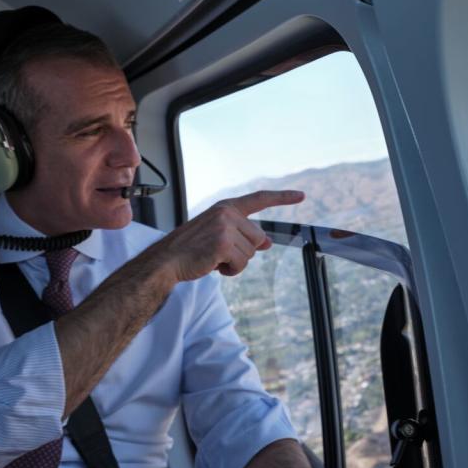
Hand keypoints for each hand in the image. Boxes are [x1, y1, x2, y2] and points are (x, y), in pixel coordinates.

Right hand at [147, 189, 303, 281]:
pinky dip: (230, 271)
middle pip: (257, 238)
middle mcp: (227, 213)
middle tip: (217, 253)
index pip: (259, 199)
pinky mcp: (223, 243)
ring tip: (212, 258)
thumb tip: (268, 243)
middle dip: (242, 252)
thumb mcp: (220, 237)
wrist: (166, 261)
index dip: (282, 198)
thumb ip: (243, 236)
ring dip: (235, 263)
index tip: (301, 196)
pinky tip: (212, 265)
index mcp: (226, 208)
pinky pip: (241, 264)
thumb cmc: (190, 250)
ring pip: (251, 253)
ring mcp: (225, 226)